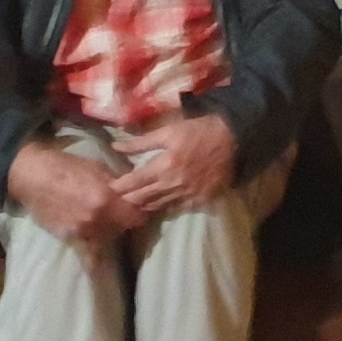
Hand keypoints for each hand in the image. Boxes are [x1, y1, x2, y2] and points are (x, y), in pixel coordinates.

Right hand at [7, 137, 145, 244]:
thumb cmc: (64, 166)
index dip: (143, 211)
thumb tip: (135, 190)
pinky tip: (99, 257)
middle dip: (128, 220)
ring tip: (110, 222)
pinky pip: (88, 252)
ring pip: (109, 238)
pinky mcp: (69, 238)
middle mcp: (96, 220)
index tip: (144, 206)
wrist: (31, 176)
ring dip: (113, 231)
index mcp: (106, 200)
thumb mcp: (97, 167)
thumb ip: (118, 182)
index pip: (137, 216)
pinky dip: (96, 255)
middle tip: (126, 212)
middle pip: (124, 228)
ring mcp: (82, 232)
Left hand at [108, 113, 236, 215]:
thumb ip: (141, 142)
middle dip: (127, 200)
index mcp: (163, 166)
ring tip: (132, 207)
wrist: (233, 140)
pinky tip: (159, 207)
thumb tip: (116, 147)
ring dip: (144, 207)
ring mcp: (187, 195)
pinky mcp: (200, 200)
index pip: (134, 182)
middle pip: (143, 199)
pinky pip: (178, 208)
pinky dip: (166, 208)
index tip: (108, 189)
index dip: (119, 187)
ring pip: (158, 207)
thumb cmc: (198, 132)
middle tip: (115, 201)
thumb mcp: (168, 131)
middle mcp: (173, 184)